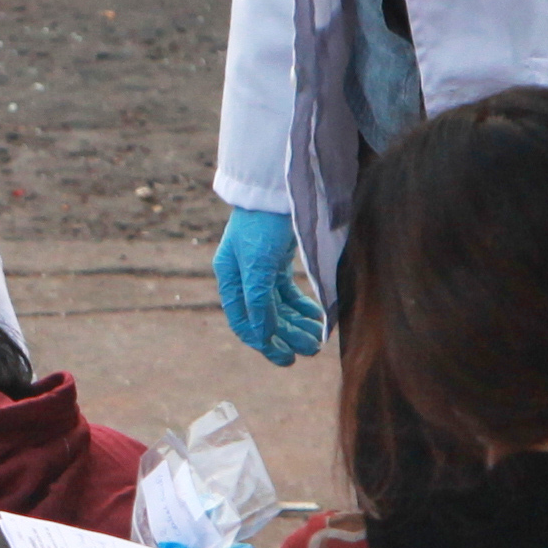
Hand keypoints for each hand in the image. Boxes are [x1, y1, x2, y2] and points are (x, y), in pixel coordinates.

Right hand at [213, 209, 324, 364]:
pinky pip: (288, 291)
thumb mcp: (259, 266)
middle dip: (287, 335)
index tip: (288, 359)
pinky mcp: (276, 259)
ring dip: (297, 323)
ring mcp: (259, 268)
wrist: (277, 188)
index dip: (265, 343)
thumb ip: (258, 302)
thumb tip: (262, 336)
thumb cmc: (263, 225)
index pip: (244, 322)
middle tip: (311, 350)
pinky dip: (302, 305)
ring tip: (317, 338)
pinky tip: (317, 316)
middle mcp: (242, 276)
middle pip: (264, 316)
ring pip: (278, 306)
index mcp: (230, 278)